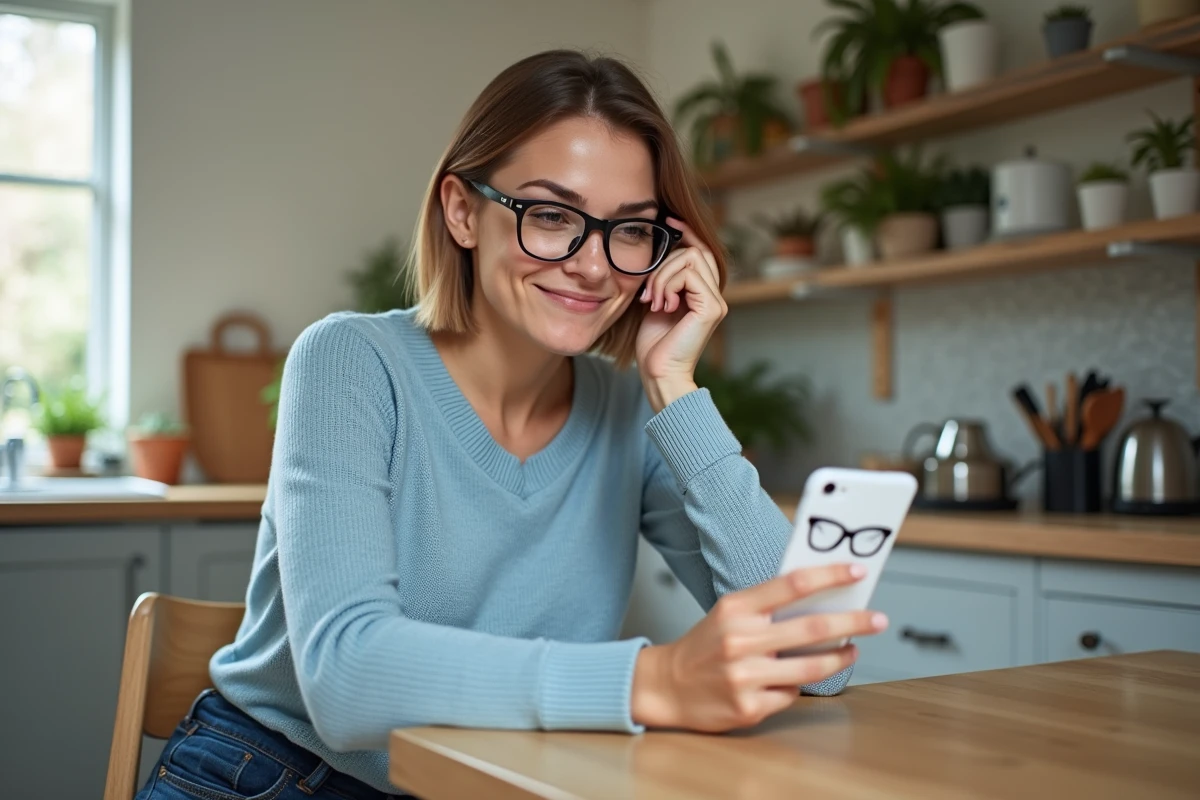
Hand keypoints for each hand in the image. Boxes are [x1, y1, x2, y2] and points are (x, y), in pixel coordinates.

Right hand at [630, 564, 887, 732]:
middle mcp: (741, 640)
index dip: (829, 576)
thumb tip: (820, 599)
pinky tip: (791, 679)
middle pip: (813, 628)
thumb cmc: (705, 646)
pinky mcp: (749, 707)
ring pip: (812, 667)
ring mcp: (745, 676)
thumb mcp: (729, 613)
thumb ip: (767, 606)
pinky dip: (797, 686)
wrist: (667, 685)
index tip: (856, 571)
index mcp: (737, 609)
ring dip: (840, 658)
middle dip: (853, 623)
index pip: (792, 584)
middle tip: (877, 619)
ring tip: (852, 651)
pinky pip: (791, 694)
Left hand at [635, 218, 726, 412]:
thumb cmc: (654, 344)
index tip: (667, 220)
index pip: (700, 250)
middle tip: (649, 292)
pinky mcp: (712, 307)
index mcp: (704, 294)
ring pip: (689, 257)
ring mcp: (717, 301)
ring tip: (653, 300)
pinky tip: (661, 305)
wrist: (659, 373)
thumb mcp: (655, 301)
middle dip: (664, 262)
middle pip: (695, 250)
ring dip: (662, 275)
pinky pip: (688, 274)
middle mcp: (715, 295)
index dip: (686, 232)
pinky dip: (667, 284)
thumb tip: (660, 246)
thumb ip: (662, 277)